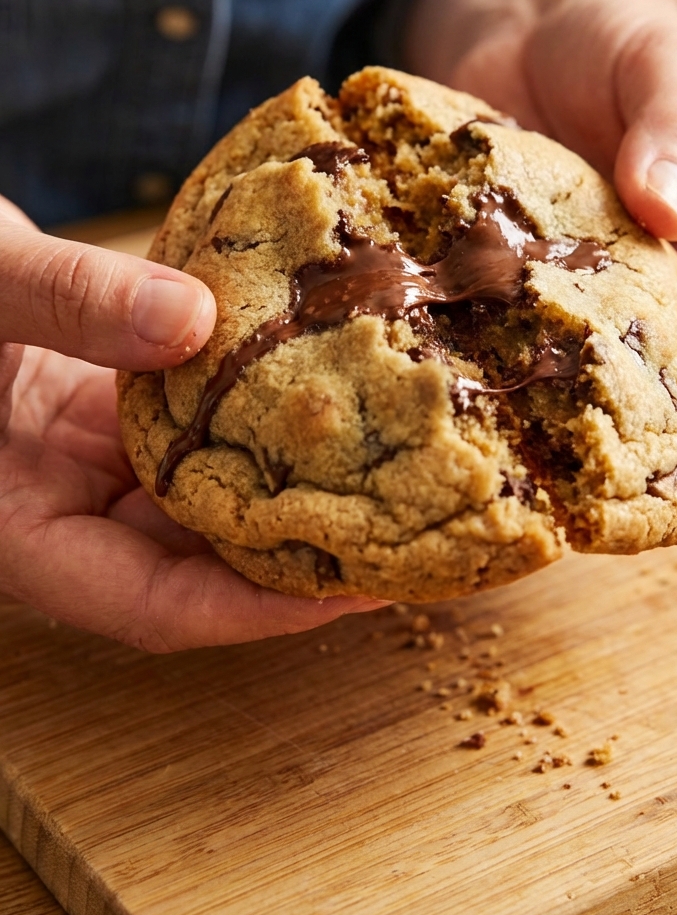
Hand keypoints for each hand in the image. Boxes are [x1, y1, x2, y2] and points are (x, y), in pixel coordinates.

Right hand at [0, 198, 385, 649]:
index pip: (145, 605)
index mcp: (12, 526)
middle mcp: (57, 503)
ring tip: (380, 466)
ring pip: (200, 489)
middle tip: (399, 532)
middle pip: (192, 559)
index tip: (351, 590)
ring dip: (280, 479)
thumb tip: (193, 320)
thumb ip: (61, 303)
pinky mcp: (105, 402)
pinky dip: (246, 408)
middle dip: (291, 554)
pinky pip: (190, 421)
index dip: (250, 611)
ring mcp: (83, 454)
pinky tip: (314, 386)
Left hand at [405, 0, 676, 444]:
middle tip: (537, 481)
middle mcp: (639, 299)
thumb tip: (669, 208)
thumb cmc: (618, 36)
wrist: (522, 10)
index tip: (648, 484)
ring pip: (548, 381)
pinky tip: (408, 366)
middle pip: (636, 402)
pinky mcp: (487, 281)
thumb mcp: (667, 63)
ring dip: (513, 407)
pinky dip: (451, 353)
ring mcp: (557, 298)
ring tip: (463, 436)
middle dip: (596, 449)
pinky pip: (476, 334)